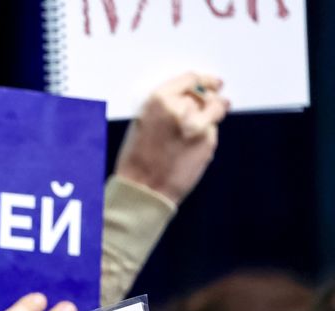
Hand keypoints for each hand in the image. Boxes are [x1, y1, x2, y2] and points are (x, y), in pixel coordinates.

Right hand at [114, 72, 229, 205]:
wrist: (144, 188)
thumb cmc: (137, 159)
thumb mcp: (143, 122)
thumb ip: (165, 107)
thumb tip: (188, 99)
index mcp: (160, 100)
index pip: (191, 80)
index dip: (203, 81)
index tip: (212, 83)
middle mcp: (181, 109)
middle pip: (205, 94)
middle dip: (209, 98)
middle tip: (214, 101)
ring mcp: (198, 125)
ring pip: (216, 109)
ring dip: (215, 112)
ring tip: (210, 120)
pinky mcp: (209, 142)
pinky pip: (212, 131)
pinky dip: (207, 135)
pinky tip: (193, 147)